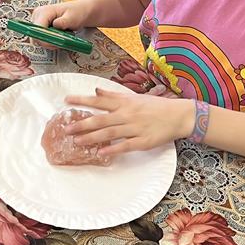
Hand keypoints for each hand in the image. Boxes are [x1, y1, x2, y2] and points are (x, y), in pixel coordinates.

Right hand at [29, 0, 88, 47]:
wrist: (79, 11)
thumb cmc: (76, 13)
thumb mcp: (72, 17)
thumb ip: (63, 22)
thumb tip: (55, 25)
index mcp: (43, 12)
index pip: (37, 30)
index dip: (45, 38)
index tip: (58, 42)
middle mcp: (37, 16)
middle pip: (36, 36)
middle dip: (49, 42)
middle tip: (62, 41)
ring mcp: (37, 22)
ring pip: (38, 40)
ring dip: (51, 42)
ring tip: (62, 36)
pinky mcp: (40, 27)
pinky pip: (41, 39)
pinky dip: (50, 41)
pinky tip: (59, 37)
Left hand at [63, 88, 192, 156]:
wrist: (178, 115)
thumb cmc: (154, 106)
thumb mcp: (133, 98)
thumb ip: (113, 96)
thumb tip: (96, 91)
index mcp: (124, 103)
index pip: (99, 101)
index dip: (82, 100)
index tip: (66, 100)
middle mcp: (127, 115)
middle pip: (101, 119)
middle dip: (82, 123)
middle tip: (66, 128)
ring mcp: (135, 128)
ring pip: (110, 133)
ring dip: (93, 137)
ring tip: (77, 141)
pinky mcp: (143, 142)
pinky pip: (126, 146)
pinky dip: (114, 149)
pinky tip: (102, 153)